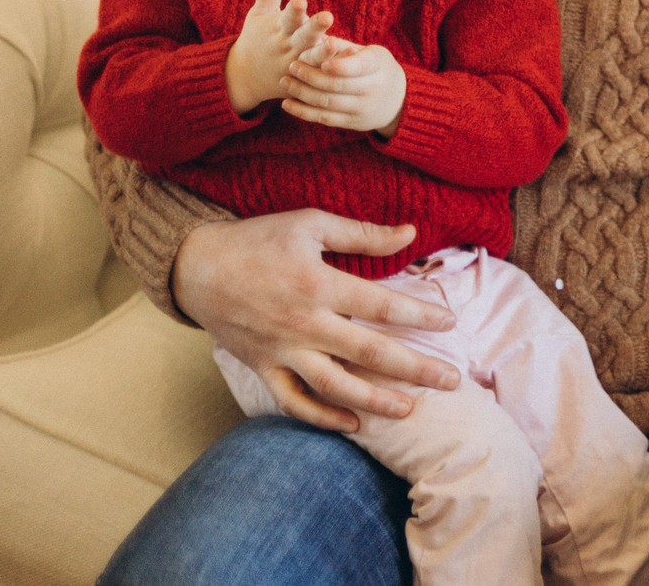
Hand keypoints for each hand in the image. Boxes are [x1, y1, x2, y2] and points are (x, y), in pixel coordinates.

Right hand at [173, 210, 460, 430]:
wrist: (196, 267)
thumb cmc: (258, 239)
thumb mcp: (312, 223)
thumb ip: (364, 234)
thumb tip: (412, 232)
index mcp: (320, 285)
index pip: (384, 307)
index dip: (422, 316)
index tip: (451, 322)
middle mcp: (304, 325)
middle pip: (370, 353)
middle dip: (416, 369)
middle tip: (453, 380)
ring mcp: (281, 351)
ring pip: (335, 386)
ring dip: (375, 401)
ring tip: (409, 410)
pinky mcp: (261, 368)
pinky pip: (293, 401)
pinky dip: (321, 416)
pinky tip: (353, 423)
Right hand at [224, 0, 334, 114]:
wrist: (243, 76)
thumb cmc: (256, 38)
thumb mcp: (259, 15)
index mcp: (279, 28)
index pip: (287, 17)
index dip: (294, 9)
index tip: (301, 0)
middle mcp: (288, 45)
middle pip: (303, 36)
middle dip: (314, 27)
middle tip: (328, 16)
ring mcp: (295, 64)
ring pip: (311, 58)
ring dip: (322, 53)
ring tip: (336, 44)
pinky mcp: (301, 80)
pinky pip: (318, 75)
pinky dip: (331, 71)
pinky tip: (348, 62)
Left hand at [282, 37, 407, 136]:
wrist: (398, 101)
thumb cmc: (376, 68)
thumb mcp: (369, 52)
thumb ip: (343, 47)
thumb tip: (317, 38)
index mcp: (378, 65)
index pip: (359, 66)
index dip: (340, 66)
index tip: (321, 61)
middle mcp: (373, 88)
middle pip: (337, 85)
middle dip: (310, 76)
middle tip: (292, 66)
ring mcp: (362, 108)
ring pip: (327, 103)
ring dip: (301, 92)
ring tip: (285, 81)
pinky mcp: (352, 123)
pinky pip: (324, 118)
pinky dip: (303, 112)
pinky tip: (287, 104)